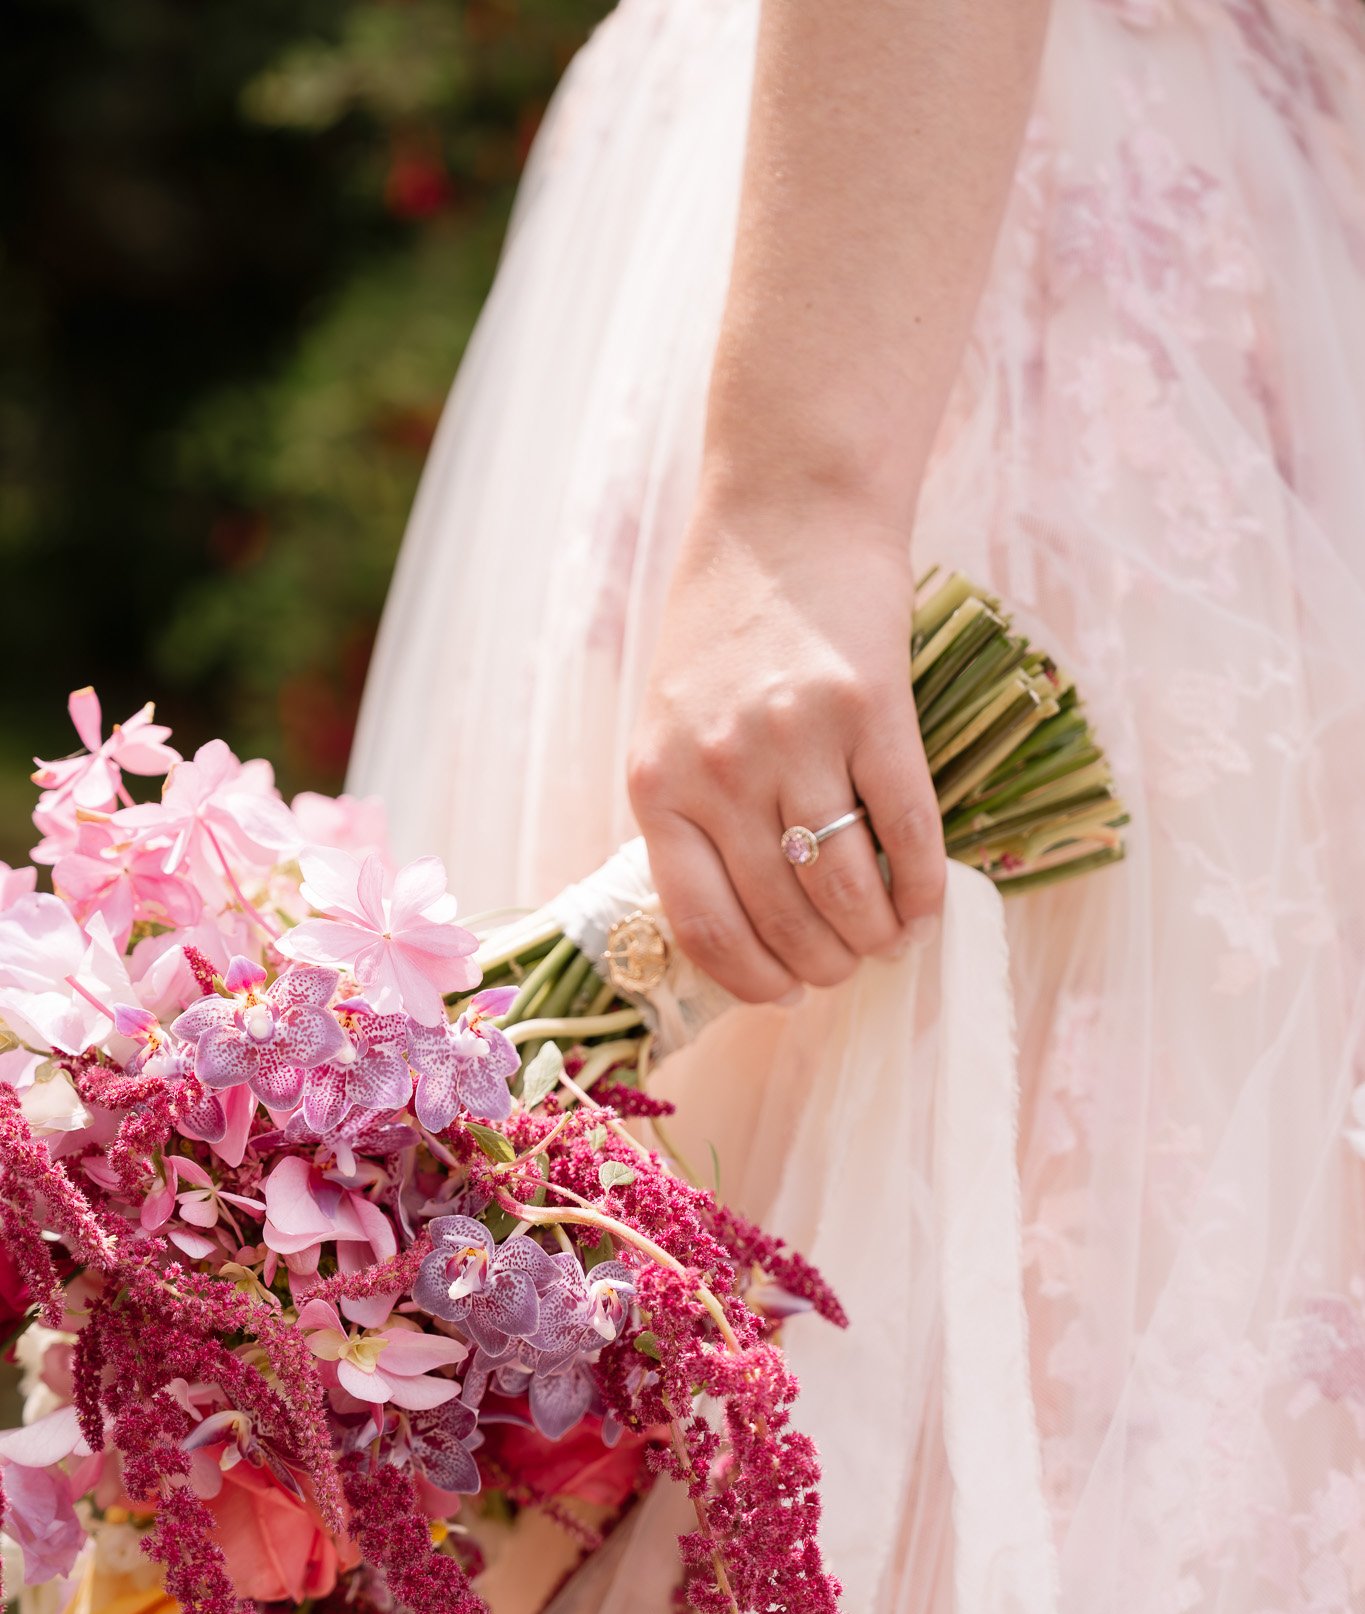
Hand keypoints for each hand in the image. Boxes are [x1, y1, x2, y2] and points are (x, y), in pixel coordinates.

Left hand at [627, 483, 945, 1003]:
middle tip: (844, 970)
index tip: (783, 997)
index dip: (752, 981)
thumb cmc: (725, 623)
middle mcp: (720, 768)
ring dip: (873, 938)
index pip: (704, 925)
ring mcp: (797, 739)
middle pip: (782, 917)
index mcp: (658, 782)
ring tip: (884, 944)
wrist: (788, 509)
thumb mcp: (670, 721)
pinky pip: (908, 832)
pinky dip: (923, 890)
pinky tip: (925, 912)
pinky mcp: (874, 710)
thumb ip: (691, 812)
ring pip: (846, 887)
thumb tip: (742, 924)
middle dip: (822, 966)